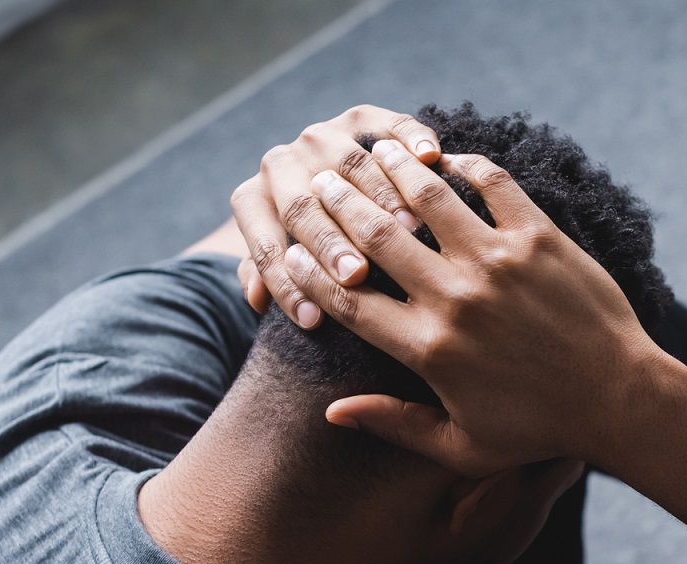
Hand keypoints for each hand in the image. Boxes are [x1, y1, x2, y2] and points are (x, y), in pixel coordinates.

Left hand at [231, 105, 442, 327]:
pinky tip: (431, 158)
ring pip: (350, 165)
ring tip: (406, 233)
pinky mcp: (363, 120)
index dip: (287, 286)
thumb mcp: (284, 268)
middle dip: (329, 243)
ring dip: (378, 198)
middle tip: (355, 274)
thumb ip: (269, 281)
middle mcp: (282, 161)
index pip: (266, 246)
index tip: (316, 322)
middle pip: (302, 204)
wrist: (323, 187)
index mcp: (255, 200)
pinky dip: (410, 138)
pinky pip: (389, 124)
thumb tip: (256, 300)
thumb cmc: (310, 250)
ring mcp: (323, 136)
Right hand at [300, 141, 672, 475]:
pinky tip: (443, 157)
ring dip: (390, 169)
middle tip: (318, 185)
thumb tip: (331, 411)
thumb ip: (395, 424)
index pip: (349, 299)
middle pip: (374, 237)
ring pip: (426, 195)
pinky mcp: (539, 238)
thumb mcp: (463, 448)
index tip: (291, 252)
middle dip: (336, 206)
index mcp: (430, 350)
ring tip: (370, 153)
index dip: (310, 272)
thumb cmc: (540, 430)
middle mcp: (457, 299)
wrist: (621, 399)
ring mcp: (499, 262)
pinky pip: (491, 182)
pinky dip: (462, 163)